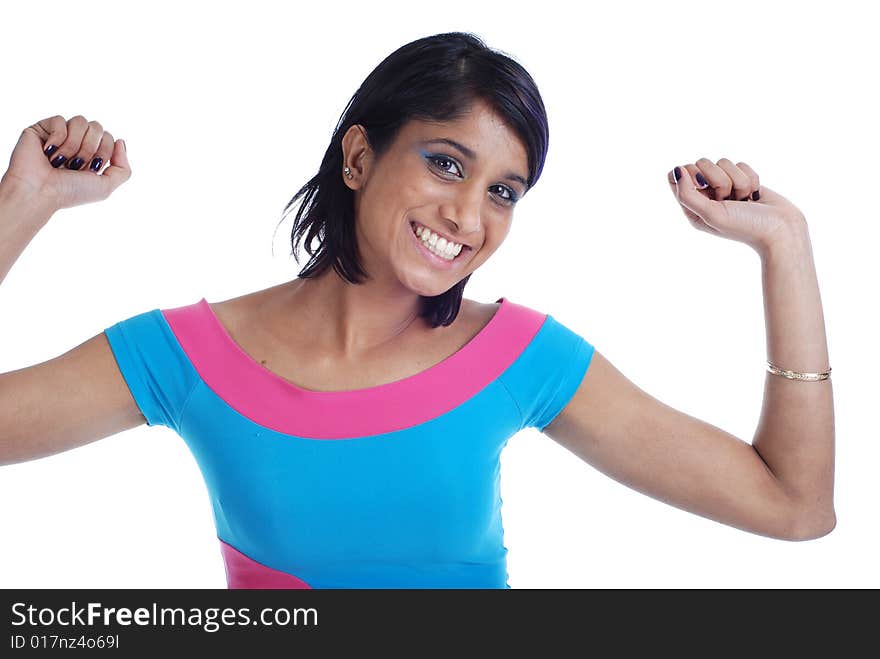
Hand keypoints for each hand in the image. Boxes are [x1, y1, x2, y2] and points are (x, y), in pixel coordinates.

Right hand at [0, 115, 130, 216]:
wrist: (39, 192)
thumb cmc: (70, 192)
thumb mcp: (106, 186)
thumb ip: (123, 169)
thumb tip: (120, 141)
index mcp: (91, 155)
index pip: (108, 137)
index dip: (104, 151)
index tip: (92, 169)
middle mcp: (76, 143)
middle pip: (97, 126)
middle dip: (90, 148)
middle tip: (76, 165)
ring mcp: (58, 135)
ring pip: (80, 121)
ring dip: (74, 144)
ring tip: (61, 160)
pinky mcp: (41, 129)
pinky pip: (59, 120)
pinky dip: (57, 138)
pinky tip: (47, 152)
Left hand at [667, 158, 805, 255]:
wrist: (781, 229)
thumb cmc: (744, 226)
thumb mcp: (710, 214)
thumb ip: (687, 195)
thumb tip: (676, 171)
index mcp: (691, 207)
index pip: (676, 176)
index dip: (689, 173)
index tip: (702, 184)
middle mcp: (705, 196)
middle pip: (701, 163)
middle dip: (718, 178)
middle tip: (727, 198)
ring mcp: (725, 187)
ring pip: (723, 162)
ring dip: (738, 180)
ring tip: (743, 200)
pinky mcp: (742, 180)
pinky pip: (741, 164)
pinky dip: (750, 178)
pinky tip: (754, 195)